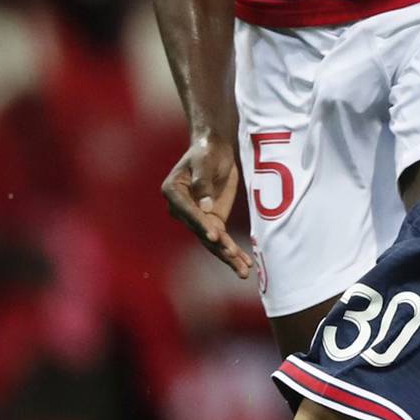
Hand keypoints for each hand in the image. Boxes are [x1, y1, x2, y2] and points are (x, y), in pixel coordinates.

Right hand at [161, 137, 252, 278]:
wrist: (214, 149)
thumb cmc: (206, 151)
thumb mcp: (204, 161)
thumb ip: (202, 181)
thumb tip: (205, 206)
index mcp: (173, 192)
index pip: (188, 211)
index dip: (200, 225)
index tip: (213, 237)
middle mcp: (182, 209)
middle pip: (200, 231)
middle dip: (218, 247)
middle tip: (232, 258)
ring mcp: (197, 217)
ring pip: (212, 241)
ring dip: (228, 256)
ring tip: (243, 271)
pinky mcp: (212, 220)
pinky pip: (222, 239)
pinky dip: (233, 251)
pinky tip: (245, 263)